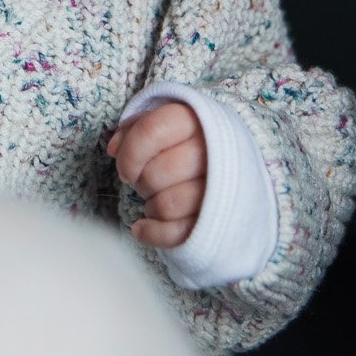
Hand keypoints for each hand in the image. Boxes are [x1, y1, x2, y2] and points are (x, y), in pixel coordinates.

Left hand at [108, 103, 207, 248]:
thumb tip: (114, 149)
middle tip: (146, 184)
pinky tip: (143, 228)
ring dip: (151, 207)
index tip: (126, 169)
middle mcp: (213, 152)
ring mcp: (220, 189)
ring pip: (168, 205)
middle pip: (157, 173)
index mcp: (196, 121)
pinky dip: (153, 233)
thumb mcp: (168, 126)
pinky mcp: (219, 221)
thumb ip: (137, 129)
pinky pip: (179, 233)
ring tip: (154, 203)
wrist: (241, 170)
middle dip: (142, 183)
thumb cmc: (192, 145)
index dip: (130, 154)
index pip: (152, 131)